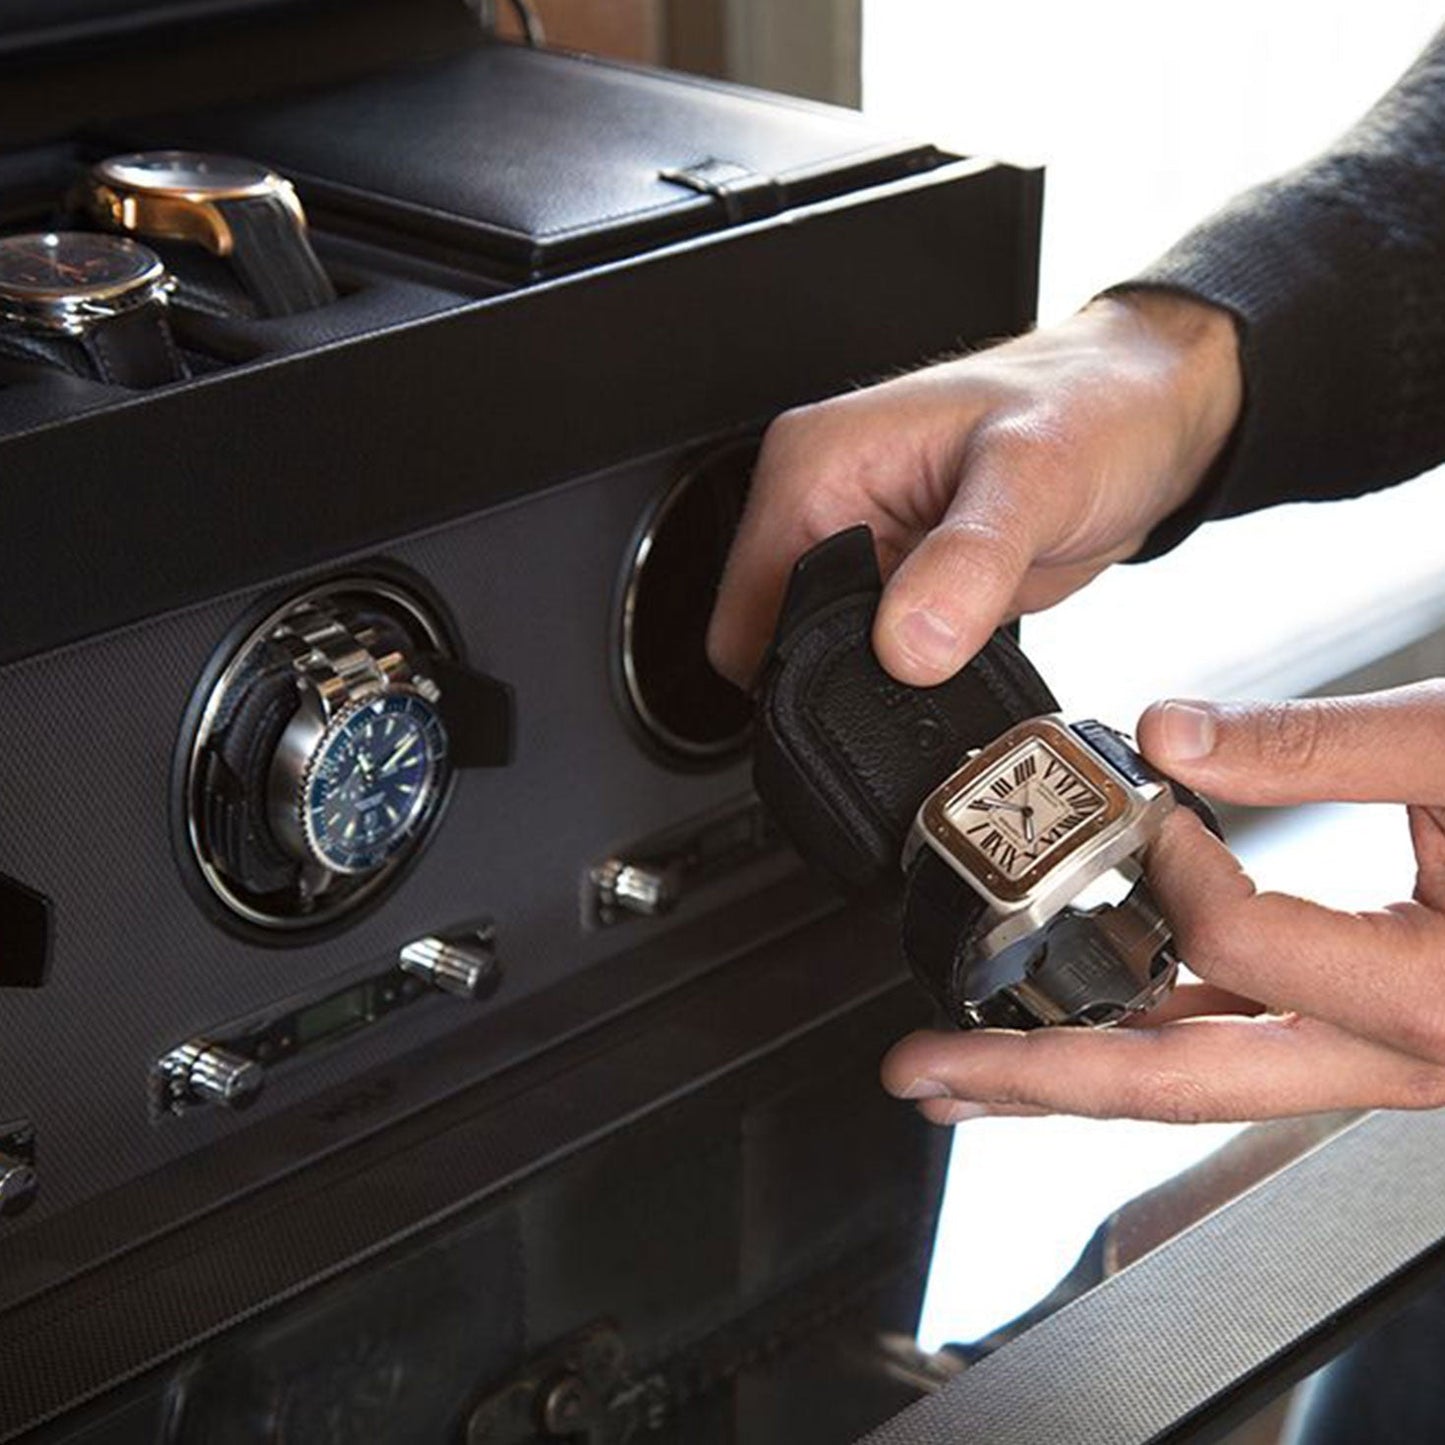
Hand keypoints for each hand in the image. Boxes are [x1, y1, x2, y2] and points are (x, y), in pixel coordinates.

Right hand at [706, 290, 1240, 687]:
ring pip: (826, 658)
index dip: (792, 667)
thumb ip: (969, 562)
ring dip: (879, 681)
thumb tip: (908, 645)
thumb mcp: (1034, 475)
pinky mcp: (905, 582)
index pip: (746, 609)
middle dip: (838, 682)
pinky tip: (962, 657)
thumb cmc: (1097, 405)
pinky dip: (911, 677)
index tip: (866, 688)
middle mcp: (824, 505)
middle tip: (922, 677)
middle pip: (776, 643)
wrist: (1158, 415)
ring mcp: (864, 548)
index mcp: (813, 466)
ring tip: (952, 658)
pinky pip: (877, 657)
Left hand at [880, 682, 1444, 1124]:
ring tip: (965, 1072)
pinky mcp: (1368, 1025)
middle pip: (1180, 1079)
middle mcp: (1401, 1052)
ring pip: (1201, 1077)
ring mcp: (1379, 1053)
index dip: (1170, 860)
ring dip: (1073, 1075)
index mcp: (1435, 993)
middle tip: (923, 1074)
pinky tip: (1085, 1019)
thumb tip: (1168, 734)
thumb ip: (1317, 744)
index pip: (1240, 942)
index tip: (1151, 796)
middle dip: (1036, 1079)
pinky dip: (1150, 1033)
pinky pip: (1240, 1045)